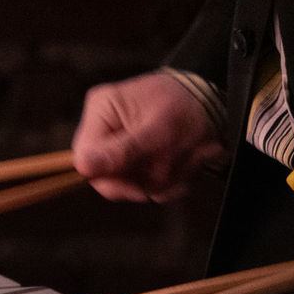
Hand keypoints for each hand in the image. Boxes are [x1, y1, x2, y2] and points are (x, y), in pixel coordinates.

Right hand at [72, 70, 227, 203]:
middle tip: (169, 168)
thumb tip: (83, 167)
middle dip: (140, 181)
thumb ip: (123, 151)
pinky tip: (182, 166)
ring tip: (182, 161)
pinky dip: (167, 184)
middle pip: (104, 177)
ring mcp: (118, 147)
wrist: (211, 106)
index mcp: (101, 111)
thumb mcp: (158, 130)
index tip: (138, 184)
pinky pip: (144, 187)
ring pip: (128, 186)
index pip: (84, 158)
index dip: (108, 177)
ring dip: (159, 182)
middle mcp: (103, 129)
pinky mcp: (134, 161)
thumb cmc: (185, 107)